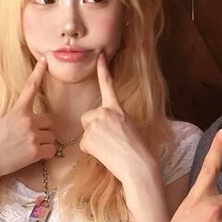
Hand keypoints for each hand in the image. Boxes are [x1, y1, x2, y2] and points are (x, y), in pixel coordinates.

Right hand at [0, 57, 56, 181]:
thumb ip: (16, 119)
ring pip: (52, 137)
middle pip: (50, 120)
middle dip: (45, 129)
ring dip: (45, 142)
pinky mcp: (35, 152)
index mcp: (17, 111)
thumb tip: (27, 123)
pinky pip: (52, 151)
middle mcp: (28, 120)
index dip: (39, 72)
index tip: (45, 61)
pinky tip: (34, 157)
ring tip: (29, 149)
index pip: (30, 87)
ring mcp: (32, 135)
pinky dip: (46, 154)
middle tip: (33, 138)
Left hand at [79, 53, 152, 184]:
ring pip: (86, 131)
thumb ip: (113, 119)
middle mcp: (104, 112)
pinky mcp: (88, 138)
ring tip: (110, 148)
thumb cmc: (137, 149)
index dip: (103, 68)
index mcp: (118, 108)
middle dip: (93, 128)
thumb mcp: (128, 126)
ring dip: (93, 140)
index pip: (108, 84)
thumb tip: (99, 124)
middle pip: (88, 117)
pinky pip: (84, 144)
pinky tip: (105, 154)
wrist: (138, 166)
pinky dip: (91, 151)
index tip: (99, 55)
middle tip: (110, 140)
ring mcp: (95, 125)